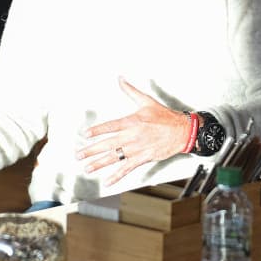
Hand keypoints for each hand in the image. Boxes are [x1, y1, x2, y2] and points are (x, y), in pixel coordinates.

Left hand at [75, 77, 189, 185]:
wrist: (183, 132)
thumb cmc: (165, 117)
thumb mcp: (146, 101)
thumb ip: (130, 91)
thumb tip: (120, 78)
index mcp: (131, 122)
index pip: (110, 127)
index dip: (96, 131)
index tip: (84, 135)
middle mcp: (132, 136)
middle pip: (108, 145)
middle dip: (91, 151)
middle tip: (78, 155)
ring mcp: (137, 149)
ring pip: (114, 158)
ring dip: (99, 164)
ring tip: (86, 168)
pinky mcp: (143, 158)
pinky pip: (127, 169)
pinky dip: (117, 176)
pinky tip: (107, 182)